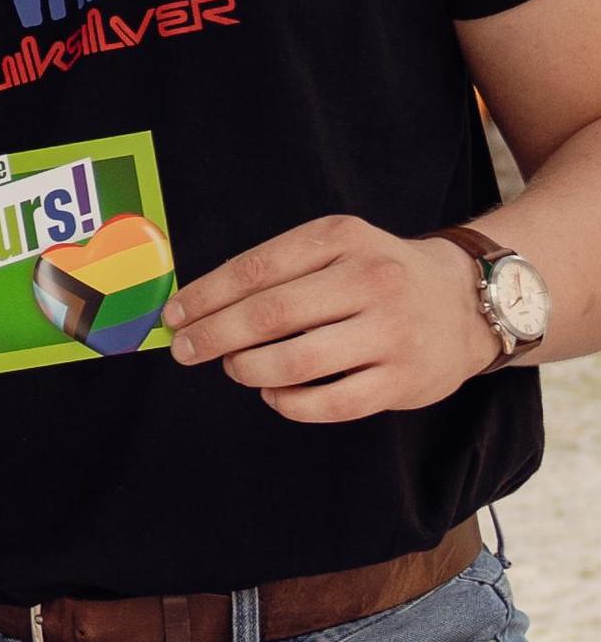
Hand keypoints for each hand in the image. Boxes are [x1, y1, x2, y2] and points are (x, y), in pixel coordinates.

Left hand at [165, 214, 500, 423]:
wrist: (467, 302)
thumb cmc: (379, 274)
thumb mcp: (337, 245)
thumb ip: (277, 267)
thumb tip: (199, 306)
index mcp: (342, 238)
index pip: (256, 268)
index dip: (205, 296)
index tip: (174, 315)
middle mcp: (368, 280)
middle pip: (270, 314)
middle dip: (214, 335)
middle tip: (185, 350)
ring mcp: (389, 333)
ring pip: (295, 361)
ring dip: (248, 369)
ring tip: (234, 368)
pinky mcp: (402, 381)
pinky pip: (328, 403)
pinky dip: (287, 402)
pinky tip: (273, 393)